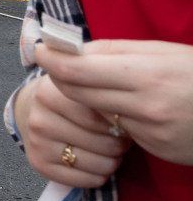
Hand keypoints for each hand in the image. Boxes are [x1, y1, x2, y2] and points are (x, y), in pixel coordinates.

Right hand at [17, 60, 130, 186]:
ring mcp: (37, 144)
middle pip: (103, 144)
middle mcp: (39, 119)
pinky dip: (100, 175)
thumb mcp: (86, 88)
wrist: (38, 111)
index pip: (98, 117)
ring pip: (100, 165)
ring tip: (108, 149)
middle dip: (119, 143)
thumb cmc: (74, 101)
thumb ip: (105, 94)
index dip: (119, 122)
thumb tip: (130, 116)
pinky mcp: (40, 165)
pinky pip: (89, 181)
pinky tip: (95, 162)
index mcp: (49, 94)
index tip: (120, 118)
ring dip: (113, 160)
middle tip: (116, 136)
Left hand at [38, 39, 192, 164]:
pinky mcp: (159, 150)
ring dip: (94, 100)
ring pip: (99, 114)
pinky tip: (138, 108)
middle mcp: (145, 108)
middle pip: (80, 94)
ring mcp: (152, 133)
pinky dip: (120, 119)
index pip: (78, 70)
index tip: (39, 50)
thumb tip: (70, 49)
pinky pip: (124, 131)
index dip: (52, 60)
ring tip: (108, 84)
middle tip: (54, 64)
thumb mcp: (160, 51)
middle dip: (63, 79)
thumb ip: (114, 51)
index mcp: (145, 75)